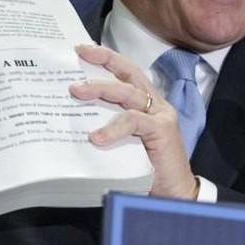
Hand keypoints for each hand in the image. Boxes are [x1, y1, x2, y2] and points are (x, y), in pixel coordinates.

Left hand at [69, 44, 197, 199]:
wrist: (173, 195)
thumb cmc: (144, 171)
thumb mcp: (121, 144)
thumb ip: (106, 128)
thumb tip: (71, 119)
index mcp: (146, 105)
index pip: (127, 73)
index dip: (107, 58)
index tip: (82, 48)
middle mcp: (155, 105)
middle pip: (130, 74)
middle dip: (105, 60)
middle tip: (79, 55)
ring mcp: (161, 116)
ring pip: (129, 93)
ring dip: (102, 89)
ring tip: (77, 91)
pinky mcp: (163, 131)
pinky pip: (135, 122)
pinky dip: (114, 128)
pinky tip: (97, 137)